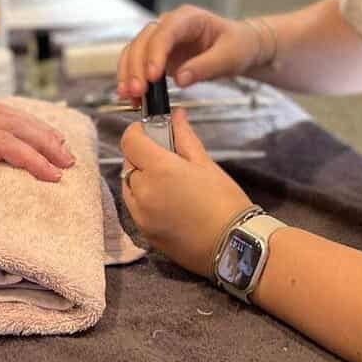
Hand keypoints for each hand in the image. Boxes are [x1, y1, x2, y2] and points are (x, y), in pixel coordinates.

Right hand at [117, 5, 260, 100]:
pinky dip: (131, 79)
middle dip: (136, 67)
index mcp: (188, 18)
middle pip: (143, 41)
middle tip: (138, 91)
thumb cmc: (238, 45)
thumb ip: (205, 66)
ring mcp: (161, 40)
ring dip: (128, 74)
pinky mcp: (158, 55)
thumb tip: (180, 79)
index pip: (164, 32)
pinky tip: (132, 97)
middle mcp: (170, 25)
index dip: (155, 53)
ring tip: (130, 96)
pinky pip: (137, 64)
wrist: (240, 48)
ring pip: (135, 51)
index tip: (152, 75)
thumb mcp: (229, 57)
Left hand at [121, 111, 250, 276]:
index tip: (151, 131)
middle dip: (143, 155)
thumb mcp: (206, 164)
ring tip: (170, 181)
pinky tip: (168, 200)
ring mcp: (141, 215)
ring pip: (129, 186)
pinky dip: (144, 198)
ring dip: (141, 178)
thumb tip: (176, 115)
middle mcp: (143, 192)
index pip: (130, 141)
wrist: (233, 246)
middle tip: (168, 156)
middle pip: (129, 163)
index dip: (138, 131)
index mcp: (159, 170)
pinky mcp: (144, 233)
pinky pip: (134, 207)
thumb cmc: (225, 203)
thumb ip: (184, 137)